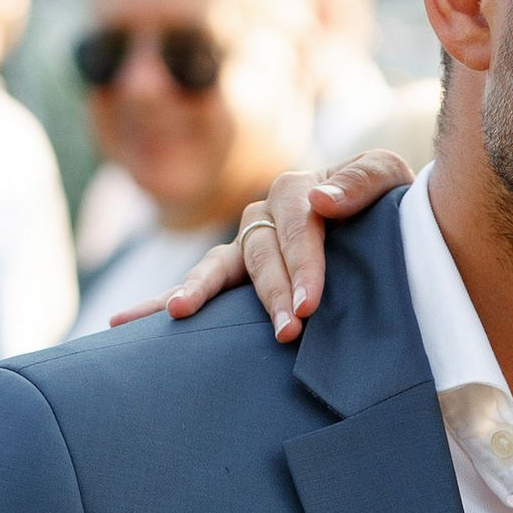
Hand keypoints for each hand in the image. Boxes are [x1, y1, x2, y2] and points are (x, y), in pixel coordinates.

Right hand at [139, 152, 416, 344]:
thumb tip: (319, 200)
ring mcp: (245, 247)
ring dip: (200, 292)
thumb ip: (362, 182)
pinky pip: (197, 289)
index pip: (297, 226)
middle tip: (287, 331)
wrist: (387, 225)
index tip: (309, 304)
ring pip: (215, 268)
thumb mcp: (389, 181)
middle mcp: (263, 216)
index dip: (303, 264)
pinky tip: (122, 323)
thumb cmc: (390, 205)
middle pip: (260, 254)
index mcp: (298, 191)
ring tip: (178, 313)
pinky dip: (159, 303)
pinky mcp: (235, 275)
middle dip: (272, 294)